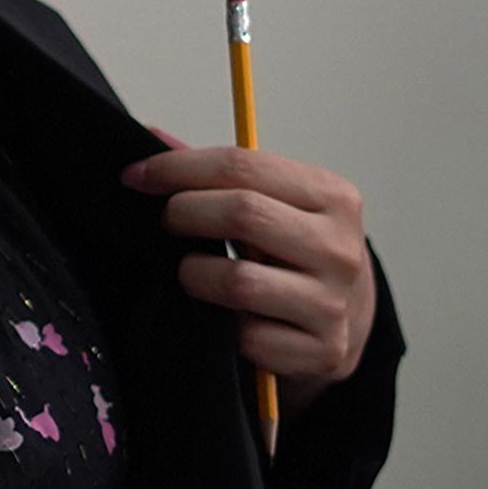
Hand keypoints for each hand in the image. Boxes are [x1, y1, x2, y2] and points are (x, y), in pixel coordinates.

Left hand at [120, 124, 375, 400]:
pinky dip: (224, 327)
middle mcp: (341, 248)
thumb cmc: (298, 247)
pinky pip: (248, 337)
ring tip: (189, 270)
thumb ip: (219, 171)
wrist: (349, 312)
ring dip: (195, 273)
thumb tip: (152, 137)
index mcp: (333, 196)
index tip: (138, 177)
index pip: (243, 166)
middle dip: (184, 213)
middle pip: (242, 213)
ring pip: (239, 282)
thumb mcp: (276, 201)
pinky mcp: (322, 351)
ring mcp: (333, 304)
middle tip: (166, 222)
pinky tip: (224, 315)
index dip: (179, 168)